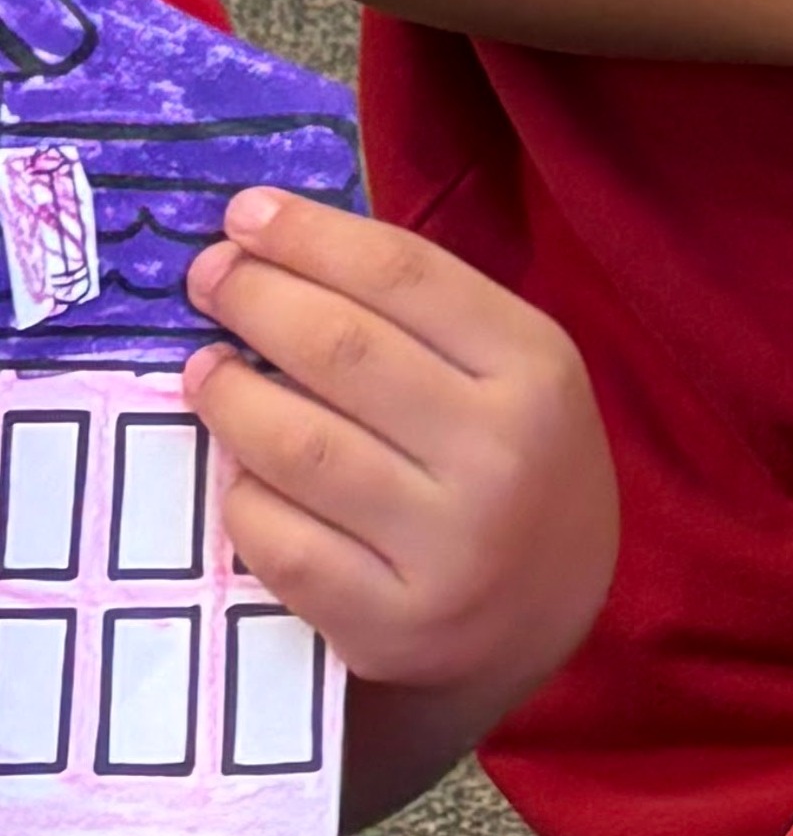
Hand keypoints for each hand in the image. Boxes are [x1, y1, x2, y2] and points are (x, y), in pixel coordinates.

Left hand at [180, 192, 613, 723]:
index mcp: (538, 369)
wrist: (546, 614)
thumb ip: (424, 319)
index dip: (312, 237)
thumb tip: (281, 247)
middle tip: (207, 277)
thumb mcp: (511, 375)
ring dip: (229, 396)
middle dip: (257, 299)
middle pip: (344, 350)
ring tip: (204, 369)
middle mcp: (500, 451)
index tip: (245, 213)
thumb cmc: (513, 463)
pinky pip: (283, 543)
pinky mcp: (391, 622)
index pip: (407, 276)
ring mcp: (446, 544)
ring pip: (299, 448)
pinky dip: (242, 498)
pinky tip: (234, 471)